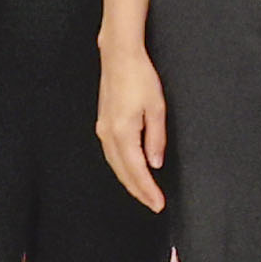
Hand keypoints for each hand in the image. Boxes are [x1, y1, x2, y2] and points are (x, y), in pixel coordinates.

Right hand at [96, 41, 167, 211]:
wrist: (119, 57)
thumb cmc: (140, 77)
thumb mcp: (156, 108)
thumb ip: (155, 138)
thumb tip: (154, 163)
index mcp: (122, 133)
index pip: (137, 170)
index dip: (147, 189)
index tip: (158, 203)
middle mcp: (108, 135)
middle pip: (123, 172)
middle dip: (138, 190)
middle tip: (153, 204)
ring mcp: (102, 129)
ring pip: (115, 164)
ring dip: (129, 181)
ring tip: (144, 193)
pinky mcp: (103, 123)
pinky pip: (112, 154)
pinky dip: (122, 167)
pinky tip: (131, 171)